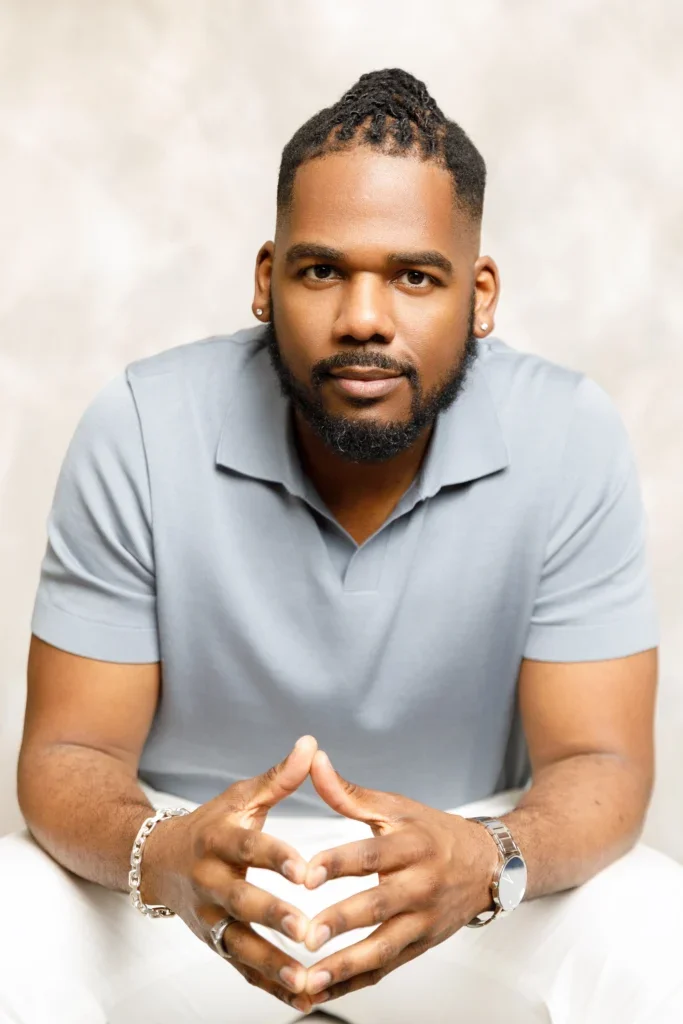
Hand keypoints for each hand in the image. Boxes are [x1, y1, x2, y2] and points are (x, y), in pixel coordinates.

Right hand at [143, 735, 318, 1014]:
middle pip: (242, 902)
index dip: (277, 858)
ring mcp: (210, 917)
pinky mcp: (215, 943)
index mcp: (220, 840)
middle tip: (309, 931)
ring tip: (306, 978)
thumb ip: (278, 777)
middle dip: (275, 918)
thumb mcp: (240, 797)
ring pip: (240, 945)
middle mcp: (211, 881)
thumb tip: (310, 744)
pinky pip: (242, 969)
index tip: (307, 871)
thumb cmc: (212, 824)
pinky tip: (301, 996)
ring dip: (272, 963)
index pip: (249, 847)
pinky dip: (269, 985)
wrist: (158, 860)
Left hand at [298, 750, 499, 1006]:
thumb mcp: (396, 807)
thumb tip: (313, 761)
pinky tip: (320, 991)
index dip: (339, 863)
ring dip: (345, 967)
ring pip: (383, 948)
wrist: (487, 865)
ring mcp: (422, 921)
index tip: (306, 873)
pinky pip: (385, 969)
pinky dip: (353, 984)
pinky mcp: (420, 947)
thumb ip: (348, 792)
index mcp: (411, 845)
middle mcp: (420, 885)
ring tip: (308, 978)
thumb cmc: (433, 833)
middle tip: (305, 934)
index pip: (372, 854)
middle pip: (379, 906)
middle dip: (341, 922)